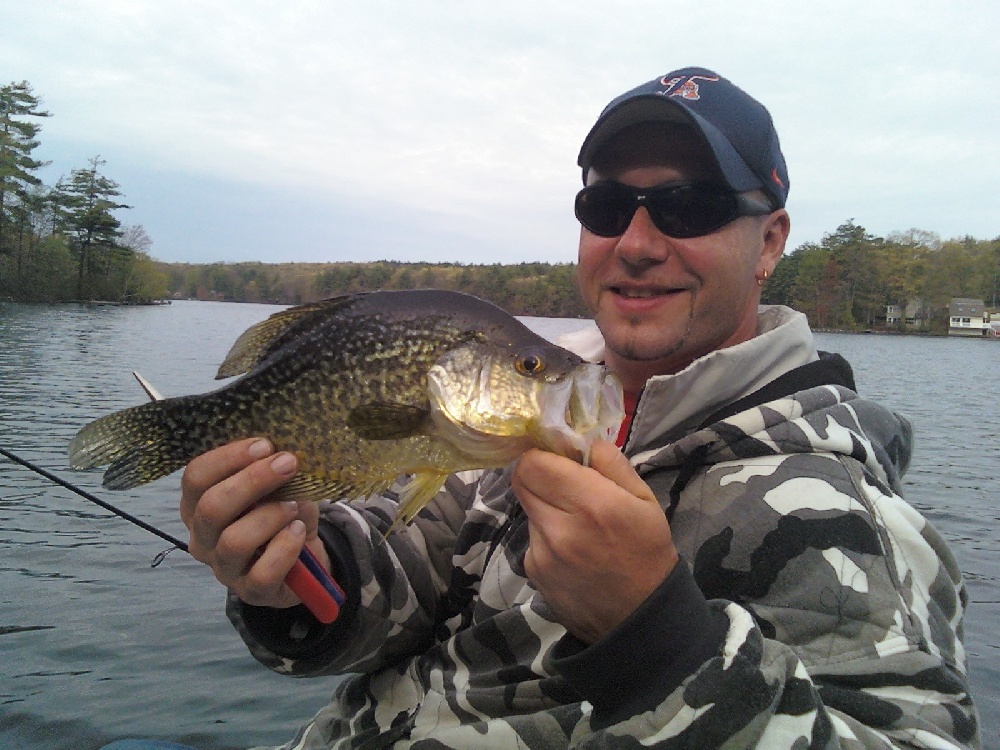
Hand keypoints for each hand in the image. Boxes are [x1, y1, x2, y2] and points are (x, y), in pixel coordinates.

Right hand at [179, 437, 328, 608]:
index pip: (195, 478)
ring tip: (293, 506)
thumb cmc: (282, 516)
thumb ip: (274, 471)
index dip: (228, 458)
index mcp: (199, 506)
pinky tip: (298, 532)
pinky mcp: (251, 591)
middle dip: (252, 480)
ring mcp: (224, 568)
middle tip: (287, 463)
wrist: (305, 560)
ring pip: (234, 541)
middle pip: (211, 508)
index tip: (265, 445)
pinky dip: (284, 547)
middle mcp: (203, 539)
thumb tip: (283, 451)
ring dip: (269, 516)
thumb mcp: (278, 488)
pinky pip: (263, 572)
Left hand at [512, 440, 678, 643]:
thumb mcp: (645, 501)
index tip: (559, 459)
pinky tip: (571, 552)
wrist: (639, 620)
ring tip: (576, 525)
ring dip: (545, 508)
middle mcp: (561, 528)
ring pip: (528, 509)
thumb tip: (582, 441)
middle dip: (539, 476)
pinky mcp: (533, 571)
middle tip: (564, 485)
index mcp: (593, 505)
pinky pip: (531, 538)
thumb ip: (611, 464)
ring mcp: (542, 553)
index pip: (534, 463)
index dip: (543, 454)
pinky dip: (546, 536)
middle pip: (522, 481)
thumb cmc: (647, 553)